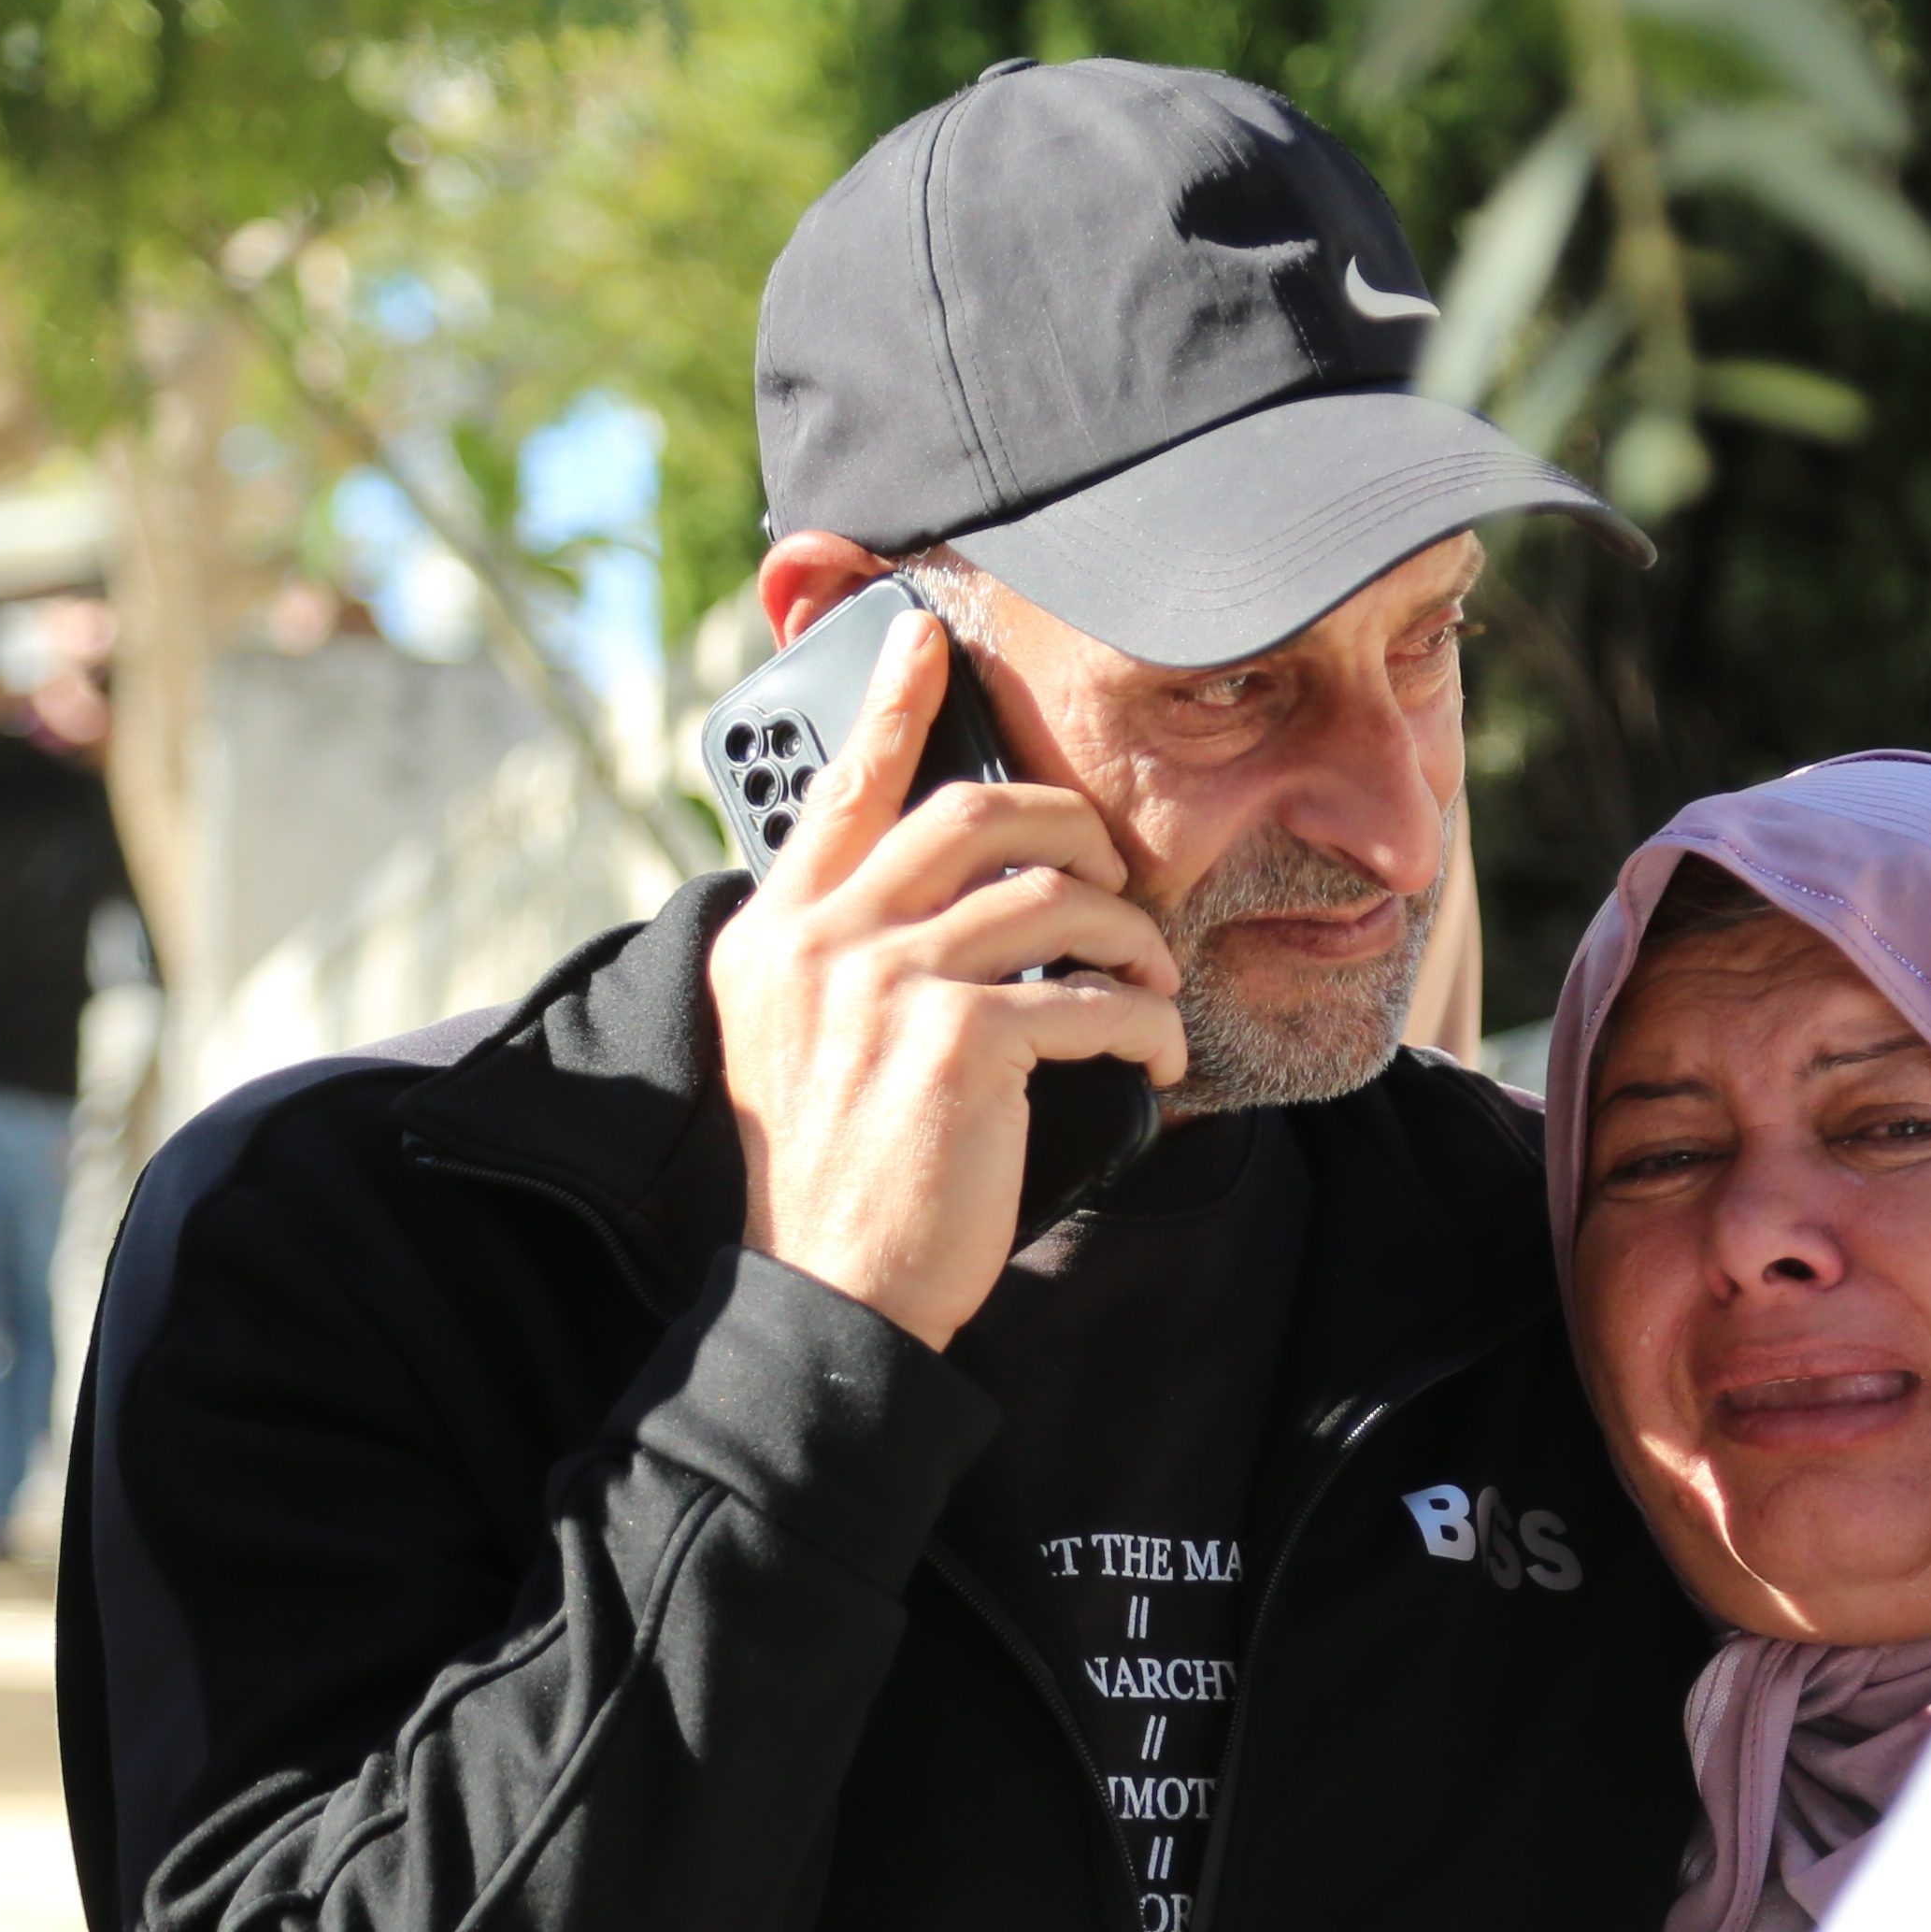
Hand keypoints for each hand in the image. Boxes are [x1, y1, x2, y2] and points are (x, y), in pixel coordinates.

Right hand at [706, 609, 1186, 1349]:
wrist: (825, 1293)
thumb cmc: (831, 1175)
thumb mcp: (797, 1042)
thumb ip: (843, 955)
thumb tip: (942, 896)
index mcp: (775, 933)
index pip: (842, 789)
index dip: (890, 704)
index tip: (926, 639)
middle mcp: (820, 941)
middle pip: (974, 813)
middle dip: (1070, 825)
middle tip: (1113, 869)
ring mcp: (887, 985)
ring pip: (1052, 899)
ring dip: (1129, 936)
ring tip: (1150, 979)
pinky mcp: (958, 1044)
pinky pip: (1089, 997)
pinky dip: (1143, 1024)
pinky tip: (1155, 1056)